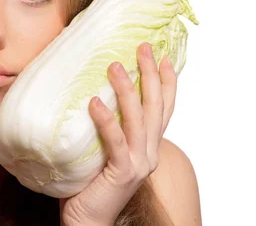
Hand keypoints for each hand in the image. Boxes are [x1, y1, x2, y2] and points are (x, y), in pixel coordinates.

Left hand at [59, 42, 176, 225]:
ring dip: (128, 90)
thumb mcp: (104, 150)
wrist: (88, 220)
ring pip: (137, 120)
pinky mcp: (121, 174)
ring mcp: (137, 164)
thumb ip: (108, 129)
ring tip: (115, 66)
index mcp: (147, 147)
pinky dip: (106, 122)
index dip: (167, 83)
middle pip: (155, 107)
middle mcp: (148, 153)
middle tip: (144, 47)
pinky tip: (95, 103)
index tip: (164, 57)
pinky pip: (115, 143)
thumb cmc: (91, 184)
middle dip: (151, 75)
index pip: (163, 110)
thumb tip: (92, 94)